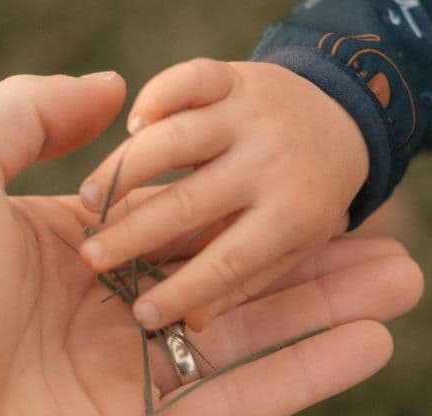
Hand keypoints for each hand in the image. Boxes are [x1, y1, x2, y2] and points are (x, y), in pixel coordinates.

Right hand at [78, 59, 368, 330]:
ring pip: (177, 139)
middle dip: (134, 233)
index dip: (182, 291)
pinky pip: (189, 79)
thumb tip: (192, 323)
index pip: (228, 262)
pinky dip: (158, 96)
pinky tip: (131, 126)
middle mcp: (272, 162)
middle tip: (91, 257)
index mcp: (293, 216)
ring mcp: (251, 115)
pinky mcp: (234, 76)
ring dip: (126, 168)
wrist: (344, 122)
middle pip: (190, 203)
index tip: (140, 314)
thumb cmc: (309, 200)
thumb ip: (243, 281)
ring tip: (87, 199)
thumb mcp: (292, 247)